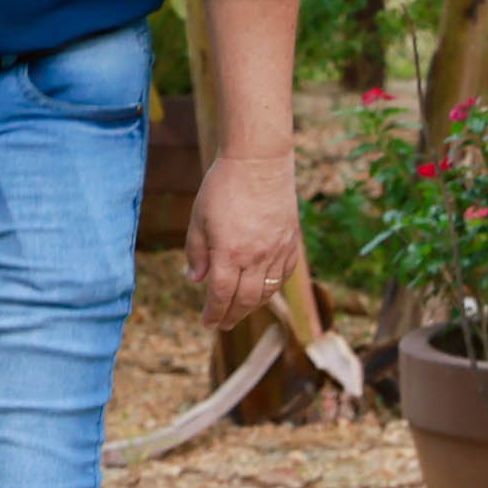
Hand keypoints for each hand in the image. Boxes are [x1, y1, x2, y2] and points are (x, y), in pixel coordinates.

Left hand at [186, 143, 304, 335]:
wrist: (259, 162)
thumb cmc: (222, 187)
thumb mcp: (198, 219)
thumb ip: (196, 252)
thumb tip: (195, 280)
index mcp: (229, 252)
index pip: (220, 294)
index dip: (213, 312)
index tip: (208, 323)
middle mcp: (256, 257)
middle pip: (245, 299)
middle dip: (232, 316)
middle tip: (222, 325)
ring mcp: (277, 251)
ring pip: (266, 291)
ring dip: (252, 307)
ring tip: (239, 312)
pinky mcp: (291, 243)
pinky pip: (283, 276)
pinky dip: (272, 289)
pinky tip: (263, 292)